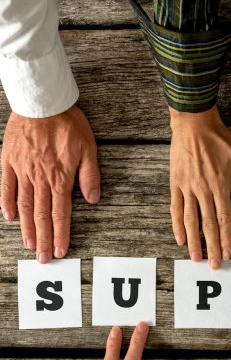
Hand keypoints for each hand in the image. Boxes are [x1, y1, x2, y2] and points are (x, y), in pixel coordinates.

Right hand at [1, 106, 99, 262]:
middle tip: (42, 258)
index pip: (61, 213)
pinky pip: (5, 186)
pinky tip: (10, 217)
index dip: (60, 234)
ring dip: (27, 227)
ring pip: (24, 205)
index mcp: (60, 178)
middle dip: (42, 239)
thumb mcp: (88, 149)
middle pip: (41, 215)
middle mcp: (39, 178)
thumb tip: (93, 199)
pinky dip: (7, 202)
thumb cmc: (68, 124)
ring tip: (28, 244)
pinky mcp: (8, 160)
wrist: (41, 101)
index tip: (59, 250)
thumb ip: (90, 176)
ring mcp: (22, 170)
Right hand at [169, 106, 230, 268]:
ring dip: (193, 241)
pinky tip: (180, 239)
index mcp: (220, 185)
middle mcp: (203, 190)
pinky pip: (175, 208)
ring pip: (190, 220)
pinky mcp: (175, 184)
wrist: (193, 122)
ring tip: (196, 258)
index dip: (226, 238)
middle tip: (214, 265)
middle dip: (211, 247)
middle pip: (208, 224)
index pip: (224, 218)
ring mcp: (187, 188)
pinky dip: (176, 225)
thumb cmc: (219, 139)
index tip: (228, 253)